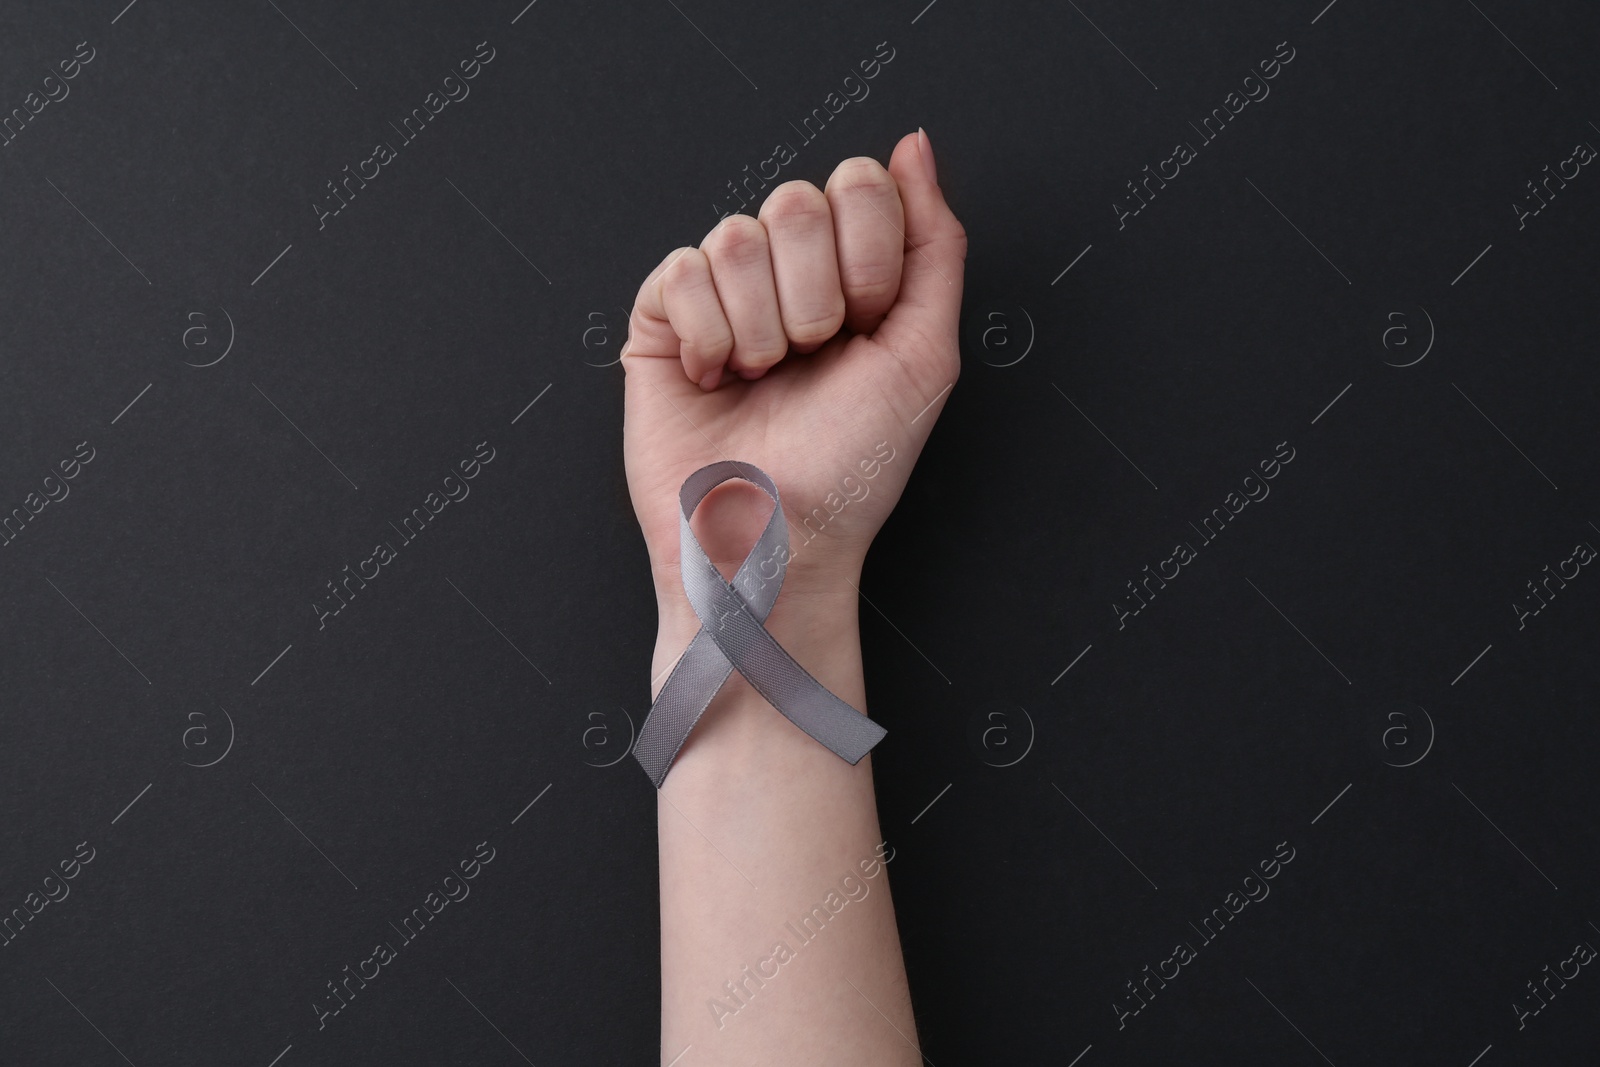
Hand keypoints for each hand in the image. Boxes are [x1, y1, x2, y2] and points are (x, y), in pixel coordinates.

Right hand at [620, 130, 966, 647]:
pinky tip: (717, 381)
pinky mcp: (661, 321)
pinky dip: (708, 337)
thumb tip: (914, 146)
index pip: (859, 186)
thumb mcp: (927, 354)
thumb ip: (933, 242)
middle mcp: (788, 277)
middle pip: (796, 201)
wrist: (777, 536)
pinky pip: (681, 271)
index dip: (867, 258)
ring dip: (762, 327)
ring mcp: (722, 296)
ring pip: (737, 236)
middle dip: (815, 296)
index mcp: (853, 276)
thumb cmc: (853, 466)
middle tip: (811, 359)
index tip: (866, 328)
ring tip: (763, 379)